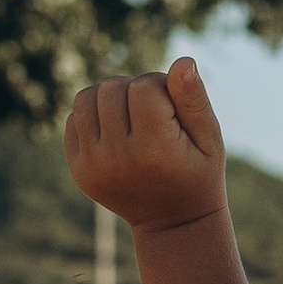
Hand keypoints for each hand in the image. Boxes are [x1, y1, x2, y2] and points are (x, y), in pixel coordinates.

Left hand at [63, 54, 228, 232]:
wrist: (173, 222)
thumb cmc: (197, 171)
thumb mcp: (209, 137)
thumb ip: (194, 99)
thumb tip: (183, 61)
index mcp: (154, 149)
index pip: (144, 86)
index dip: (161, 86)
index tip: (172, 108)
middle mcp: (118, 158)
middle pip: (112, 88)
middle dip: (134, 90)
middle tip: (153, 113)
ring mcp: (93, 165)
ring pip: (86, 98)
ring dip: (109, 98)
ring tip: (131, 116)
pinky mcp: (78, 169)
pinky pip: (73, 120)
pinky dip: (92, 117)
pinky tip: (115, 132)